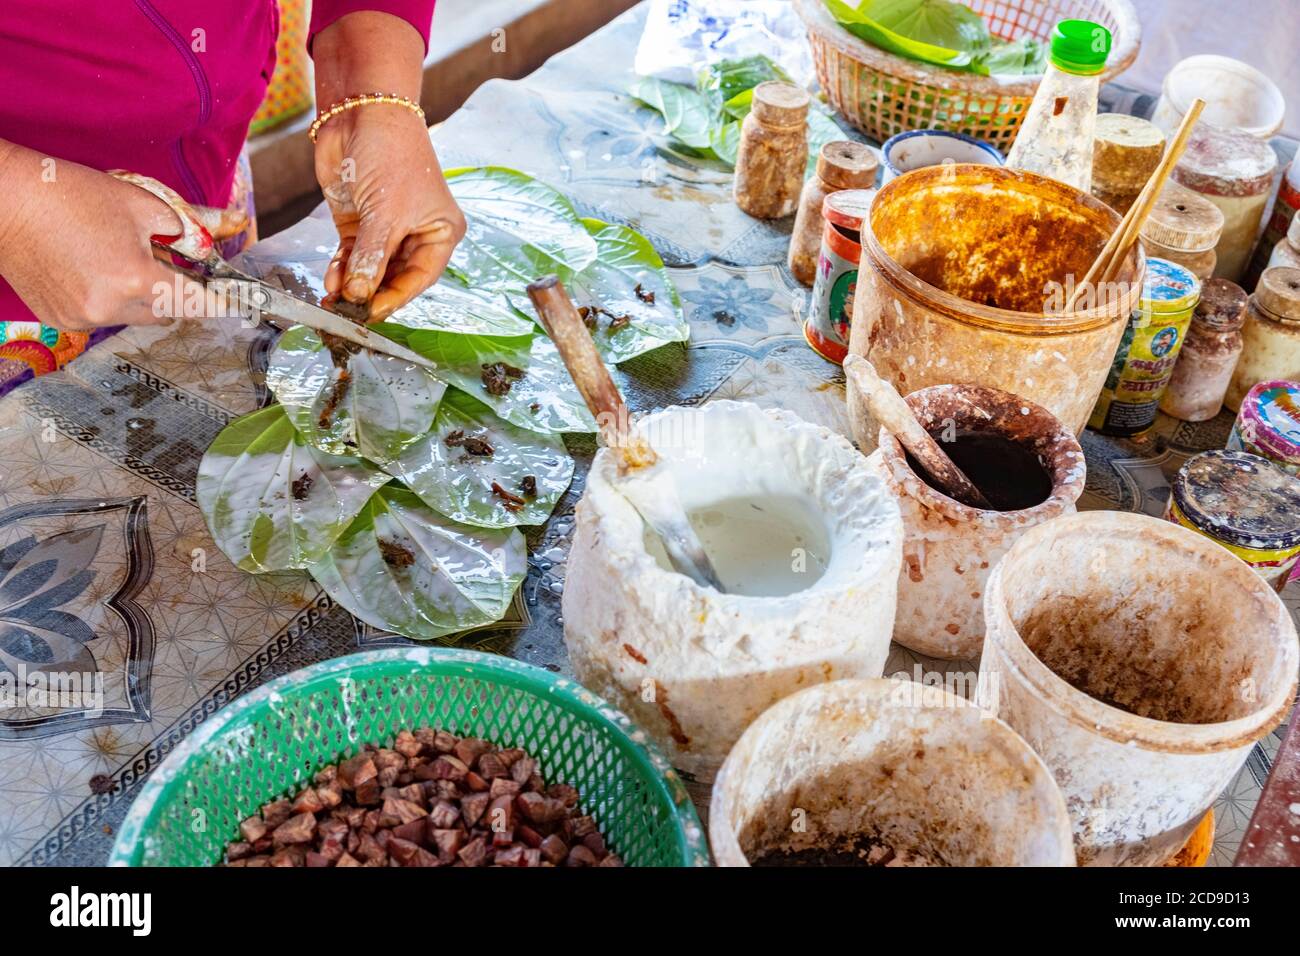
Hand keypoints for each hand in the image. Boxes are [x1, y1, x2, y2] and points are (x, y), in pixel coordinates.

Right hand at [0, 143, 243, 330]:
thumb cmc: (69, 194)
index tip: (241, 305)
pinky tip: (92, 269)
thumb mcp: (138, 202)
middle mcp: (110, 307)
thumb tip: (203, 246)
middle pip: (166, 312)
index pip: (195, 302)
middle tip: (166, 264)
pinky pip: (103, 317)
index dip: (220, 302)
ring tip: (119, 260)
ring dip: (141, 296)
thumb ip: (180, 228)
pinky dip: (109, 299)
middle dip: (174, 291)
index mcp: (135, 278)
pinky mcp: (61, 320)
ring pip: (135, 316)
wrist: (3, 201)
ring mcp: (83, 318)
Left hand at [310, 11, 464, 321]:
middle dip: (371, 294)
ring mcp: (385, 229)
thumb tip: (358, 296)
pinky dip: (341, 269)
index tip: (372, 313)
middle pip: (394, 277)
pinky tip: (331, 281)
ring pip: (370, 269)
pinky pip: (352, 256)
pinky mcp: (360, 223)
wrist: (360, 113)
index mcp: (440, 232)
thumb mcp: (386, 214)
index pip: (419, 277)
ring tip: (334, 301)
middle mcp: (416, 234)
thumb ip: (371, 258)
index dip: (396, 297)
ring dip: (352, 285)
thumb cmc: (391, 155)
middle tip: (348, 315)